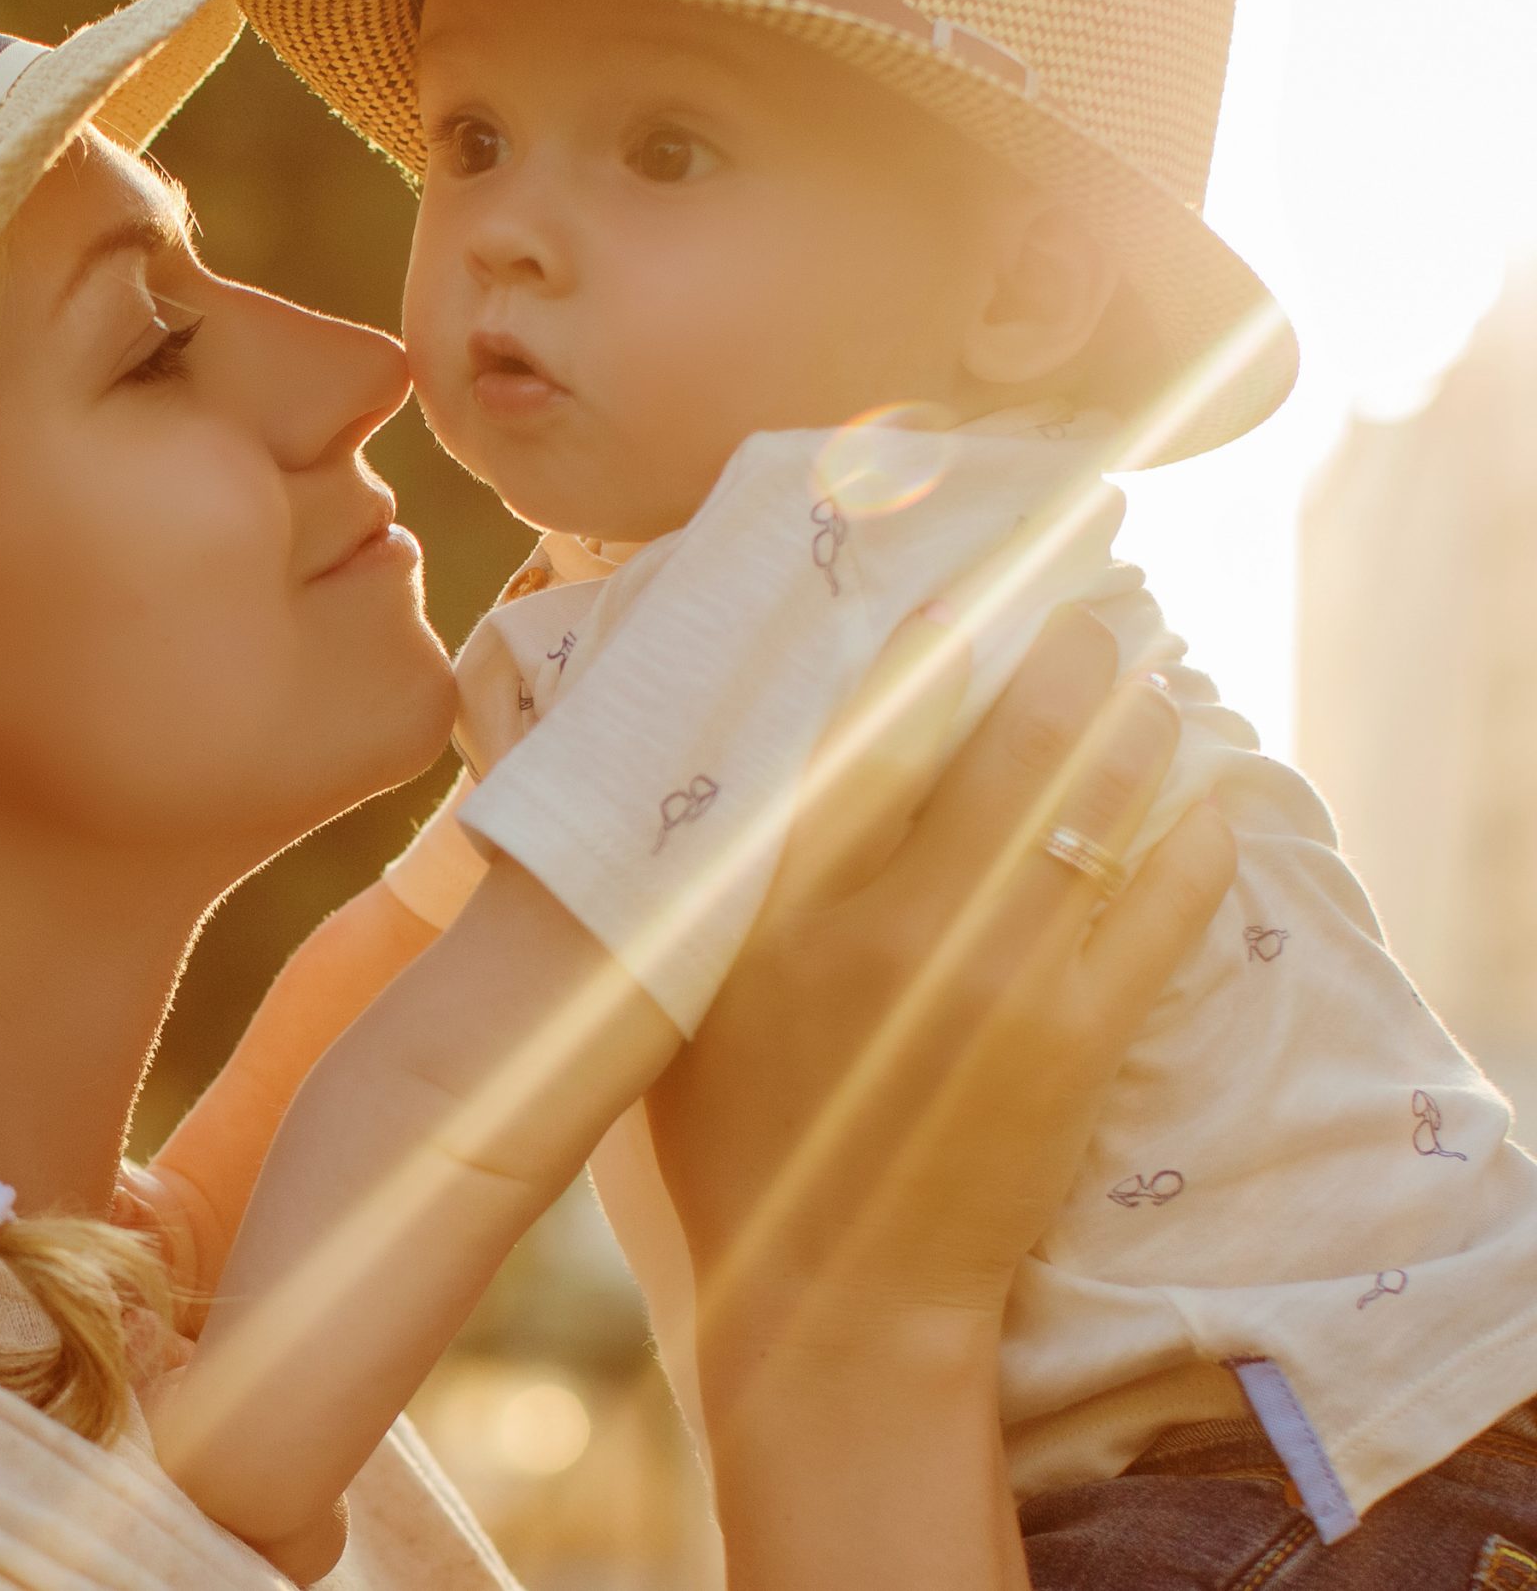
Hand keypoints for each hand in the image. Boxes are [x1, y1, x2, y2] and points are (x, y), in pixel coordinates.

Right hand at [651, 605, 1235, 1360]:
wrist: (833, 1297)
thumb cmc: (735, 1142)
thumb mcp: (684, 999)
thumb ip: (716, 883)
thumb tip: (755, 757)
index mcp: (777, 907)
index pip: (862, 730)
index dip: (921, 644)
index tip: (956, 591)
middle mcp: (888, 923)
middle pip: (1008, 739)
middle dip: (1065, 661)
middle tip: (1090, 620)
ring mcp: (995, 979)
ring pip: (1099, 803)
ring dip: (1137, 731)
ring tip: (1151, 693)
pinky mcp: (1077, 1038)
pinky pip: (1164, 903)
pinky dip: (1194, 840)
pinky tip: (1204, 807)